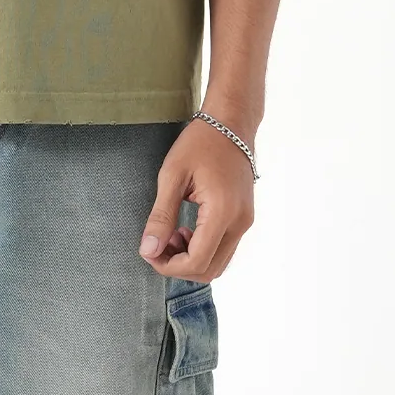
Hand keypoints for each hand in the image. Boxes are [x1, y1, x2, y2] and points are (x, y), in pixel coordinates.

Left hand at [139, 120, 255, 280]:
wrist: (231, 124)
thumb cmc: (200, 143)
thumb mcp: (172, 176)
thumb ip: (161, 217)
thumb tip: (149, 250)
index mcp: (223, 212)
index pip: (197, 261)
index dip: (168, 266)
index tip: (149, 251)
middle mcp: (240, 223)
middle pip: (209, 270)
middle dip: (178, 266)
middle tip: (157, 245)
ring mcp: (245, 222)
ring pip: (218, 263)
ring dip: (191, 259)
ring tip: (171, 235)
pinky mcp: (244, 218)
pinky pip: (224, 249)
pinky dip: (203, 250)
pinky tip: (187, 230)